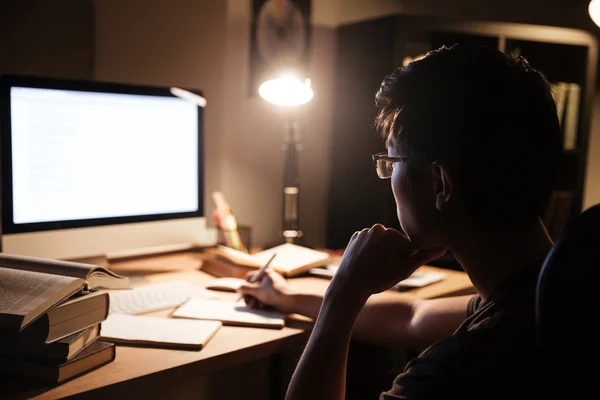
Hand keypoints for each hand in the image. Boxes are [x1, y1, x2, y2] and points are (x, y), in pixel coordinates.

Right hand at [237, 267, 293, 311]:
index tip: (243, 292)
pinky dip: (261, 302)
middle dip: (249, 295)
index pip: (250, 277)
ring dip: (254, 300)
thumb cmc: (274, 293)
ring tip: (254, 306)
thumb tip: (237, 288)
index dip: (245, 285)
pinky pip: (264, 298)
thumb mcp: (257, 291)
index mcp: (265, 273)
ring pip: (258, 293)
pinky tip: (261, 307)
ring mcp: (271, 287)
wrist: (291, 301)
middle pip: (253, 286)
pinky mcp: (274, 295)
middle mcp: (268, 279)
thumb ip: (246, 289)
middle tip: (247, 302)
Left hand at [330, 224, 445, 297]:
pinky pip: (368, 244)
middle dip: (393, 255)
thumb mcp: (405, 269)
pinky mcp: (355, 237)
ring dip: (381, 253)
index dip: (405, 259)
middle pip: (394, 243)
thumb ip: (424, 256)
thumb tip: (443, 248)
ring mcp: (364, 231)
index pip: (408, 246)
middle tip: (383, 269)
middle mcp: (378, 228)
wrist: (350, 284)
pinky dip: (369, 252)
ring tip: (374, 267)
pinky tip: (365, 262)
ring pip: (380, 243)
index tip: (394, 268)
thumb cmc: (379, 278)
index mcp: (392, 233)